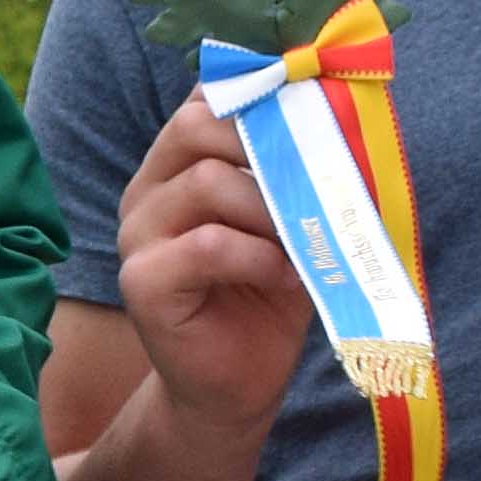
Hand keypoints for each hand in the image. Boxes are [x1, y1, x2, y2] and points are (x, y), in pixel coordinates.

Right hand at [116, 96, 312, 435]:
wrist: (236, 385)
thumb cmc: (267, 296)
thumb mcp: (289, 222)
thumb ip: (295, 173)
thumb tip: (344, 115)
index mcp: (175, 169)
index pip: (202, 101)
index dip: (259, 95)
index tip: (313, 112)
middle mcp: (147, 193)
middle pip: (195, 126)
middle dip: (264, 143)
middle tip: (308, 181)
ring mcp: (136, 237)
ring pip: (206, 182)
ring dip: (270, 210)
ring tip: (298, 245)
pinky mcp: (142, 283)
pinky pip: (208, 245)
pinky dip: (258, 257)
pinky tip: (282, 277)